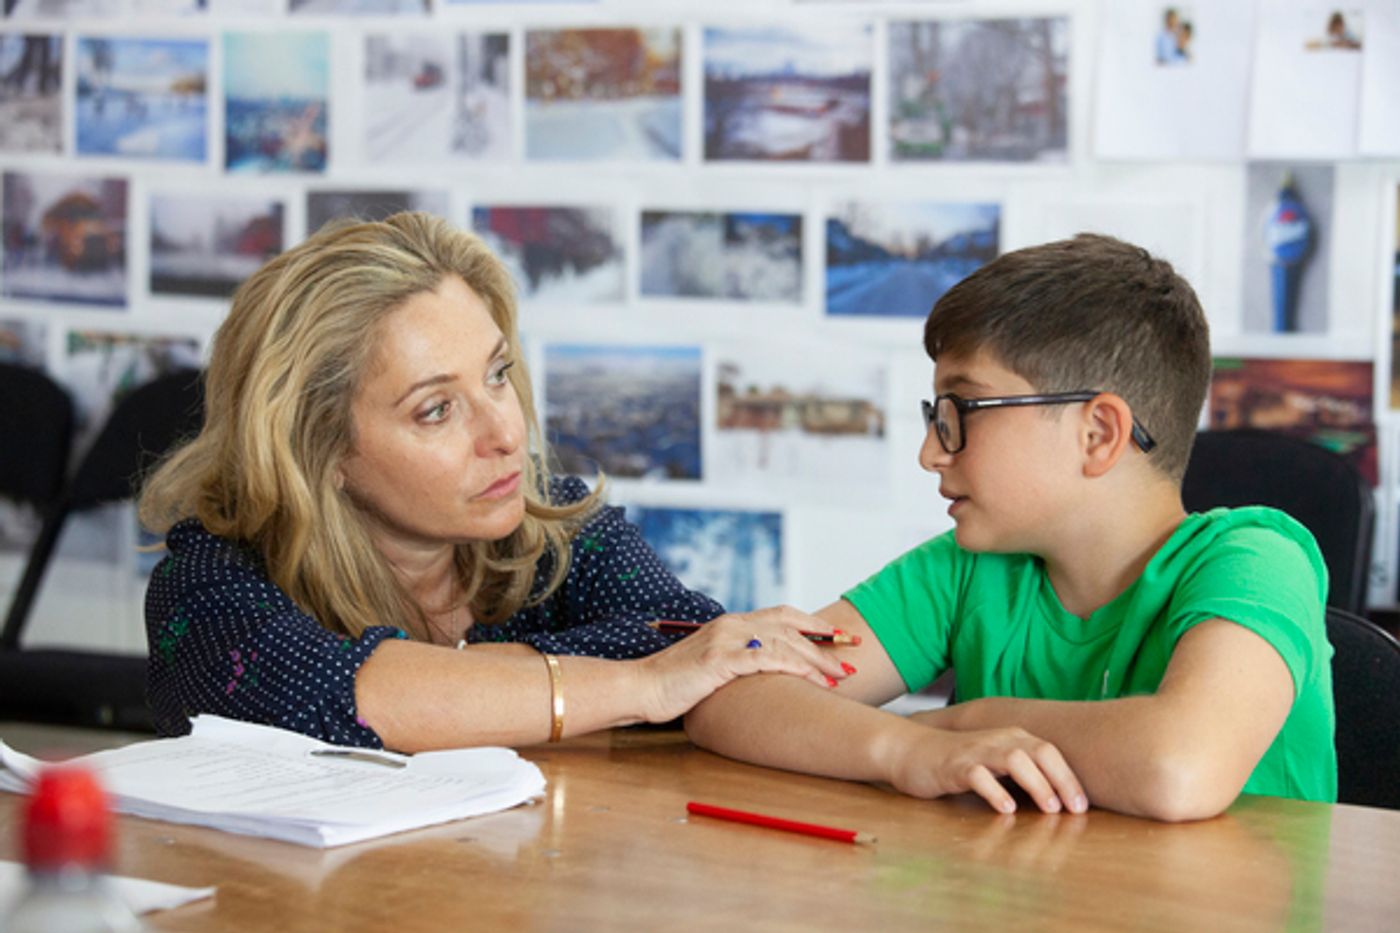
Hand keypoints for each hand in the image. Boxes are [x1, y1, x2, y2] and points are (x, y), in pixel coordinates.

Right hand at [635, 607, 852, 722]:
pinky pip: (767, 659)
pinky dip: (794, 667)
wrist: (641, 688)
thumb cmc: (675, 684)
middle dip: (826, 640)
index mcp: (731, 623)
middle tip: (854, 653)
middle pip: (791, 626)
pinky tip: (813, 680)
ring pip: (785, 642)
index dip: (814, 625)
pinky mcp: (721, 660)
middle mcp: (732, 625)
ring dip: (817, 659)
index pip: (783, 616)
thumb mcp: (711, 667)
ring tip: (840, 675)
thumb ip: (737, 661)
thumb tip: (766, 673)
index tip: (841, 637)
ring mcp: (726, 640)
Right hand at [886, 726, 1087, 814]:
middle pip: (1039, 752)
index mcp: (1012, 738)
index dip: (1070, 778)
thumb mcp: (995, 763)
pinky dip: (995, 791)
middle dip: (1061, 780)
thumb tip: (1056, 800)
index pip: (1050, 752)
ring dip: (1036, 784)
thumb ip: (1022, 773)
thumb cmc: (959, 762)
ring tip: (1049, 809)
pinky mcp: (955, 766)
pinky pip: (978, 775)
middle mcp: (998, 740)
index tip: (1082, 806)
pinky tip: (1006, 809)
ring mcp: (976, 751)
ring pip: (1014, 760)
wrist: (911, 750)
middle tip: (1074, 810)